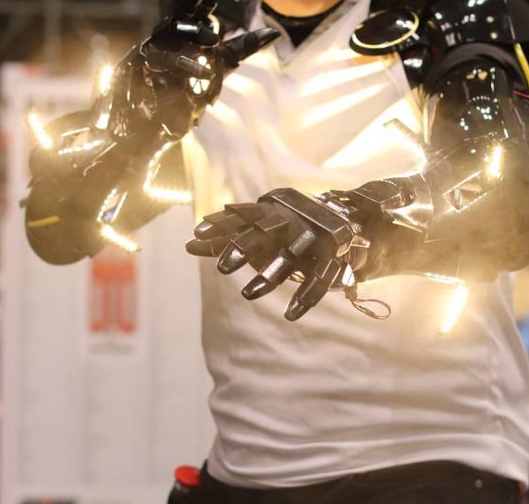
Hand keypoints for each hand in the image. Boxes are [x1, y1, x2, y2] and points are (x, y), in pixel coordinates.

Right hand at [97, 0, 278, 138]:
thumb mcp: (220, 64)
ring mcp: (154, 47)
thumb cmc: (184, 87)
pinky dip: (184, 68)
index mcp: (188, 26)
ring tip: (213, 39)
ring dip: (192, 33)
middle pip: (185, 4)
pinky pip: (166, 64)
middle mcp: (170, 31)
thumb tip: (274, 32)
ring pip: (173, 32)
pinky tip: (202, 72)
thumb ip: (243, 47)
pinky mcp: (144, 67)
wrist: (151, 120)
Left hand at [186, 188, 369, 319]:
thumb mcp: (257, 233)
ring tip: (247, 295)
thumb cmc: (285, 232)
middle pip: (266, 231)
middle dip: (244, 246)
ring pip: (290, 257)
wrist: (342, 227)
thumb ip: (224, 238)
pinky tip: (290, 315)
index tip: (196, 233)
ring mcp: (313, 239)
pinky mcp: (332, 259)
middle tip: (222, 268)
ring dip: (270, 275)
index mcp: (272, 213)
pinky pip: (319, 279)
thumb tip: (187, 244)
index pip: (243, 216)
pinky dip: (306, 297)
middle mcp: (292, 222)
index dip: (221, 223)